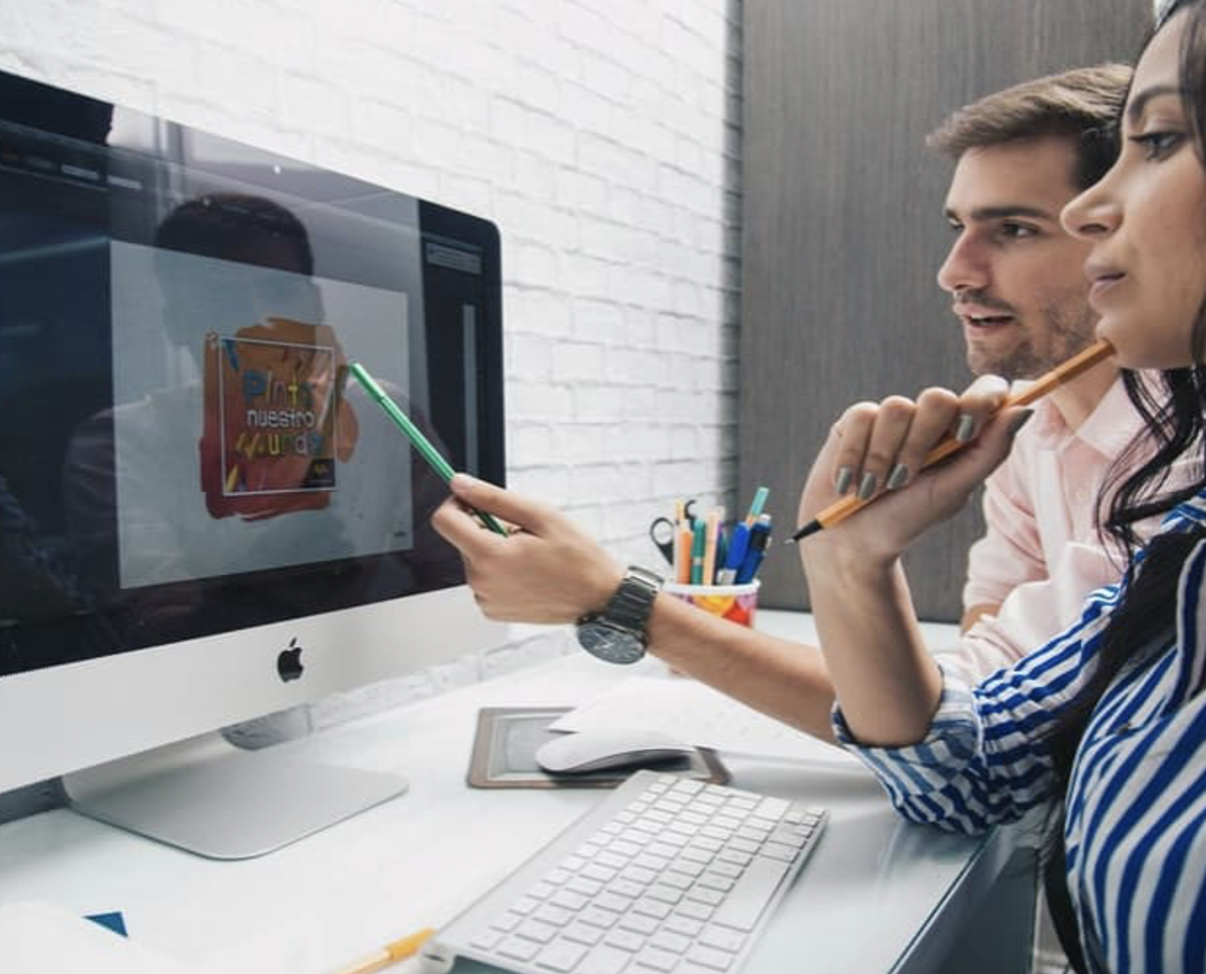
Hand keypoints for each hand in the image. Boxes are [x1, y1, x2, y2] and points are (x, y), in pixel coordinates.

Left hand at [431, 475, 623, 623]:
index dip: (457, 502)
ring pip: (474, 558)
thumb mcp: (539, 515)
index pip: (444, 520)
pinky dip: (500, 570)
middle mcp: (480, 582)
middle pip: (462, 539)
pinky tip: (528, 572)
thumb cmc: (577, 557)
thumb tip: (460, 484)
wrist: (598, 597)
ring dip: (495, 549)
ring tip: (530, 555)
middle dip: (486, 528)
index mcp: (489, 556)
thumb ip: (493, 498)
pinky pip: (484, 579)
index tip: (475, 500)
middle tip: (523, 533)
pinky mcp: (493, 610)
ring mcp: (486, 599)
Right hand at [797, 375, 1029, 565]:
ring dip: (883, 458)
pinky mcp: (856, 421)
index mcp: (962, 433)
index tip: (964, 433)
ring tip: (873, 489)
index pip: (985, 391)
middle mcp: (929, 419)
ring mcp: (892, 418)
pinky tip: (850, 481)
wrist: (853, 540)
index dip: (979, 400)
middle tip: (904, 481)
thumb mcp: (954, 491)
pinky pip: (862, 416)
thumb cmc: (908, 519)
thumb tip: (1024, 408)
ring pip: (896, 408)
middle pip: (937, 398)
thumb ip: (990, 451)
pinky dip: (855, 455)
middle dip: (919, 444)